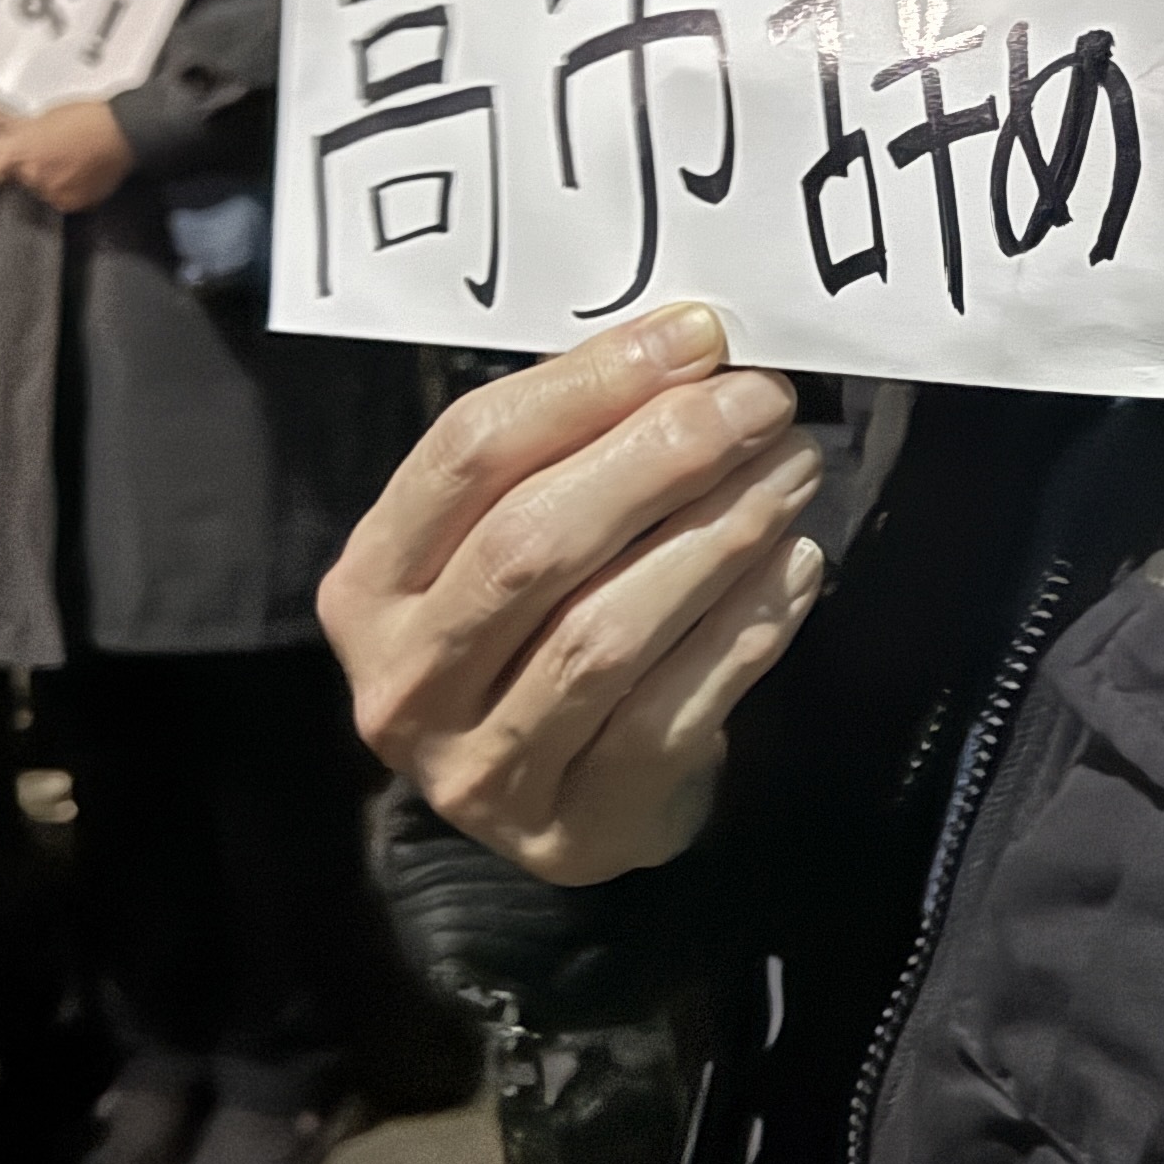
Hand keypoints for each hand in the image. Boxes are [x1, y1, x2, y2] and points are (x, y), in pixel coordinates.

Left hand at [0, 98, 137, 214]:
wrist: (124, 134)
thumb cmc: (87, 119)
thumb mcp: (45, 117)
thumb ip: (21, 132)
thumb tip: (4, 135)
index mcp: (19, 151)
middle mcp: (31, 176)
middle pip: (20, 177)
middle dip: (29, 167)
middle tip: (49, 153)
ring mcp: (52, 193)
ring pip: (42, 189)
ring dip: (50, 179)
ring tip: (71, 161)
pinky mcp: (72, 204)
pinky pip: (62, 198)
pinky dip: (69, 188)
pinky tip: (82, 172)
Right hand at [321, 302, 824, 887]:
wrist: (561, 805)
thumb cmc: (538, 634)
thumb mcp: (508, 540)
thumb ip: (567, 451)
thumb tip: (688, 346)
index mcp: (369, 585)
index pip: (468, 456)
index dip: (588, 385)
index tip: (696, 337)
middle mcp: (406, 682)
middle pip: (534, 543)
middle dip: (663, 458)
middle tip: (761, 404)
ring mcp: (483, 768)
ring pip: (604, 632)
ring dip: (717, 537)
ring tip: (792, 473)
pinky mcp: (574, 826)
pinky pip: (670, 714)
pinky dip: (742, 631)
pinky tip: (794, 566)